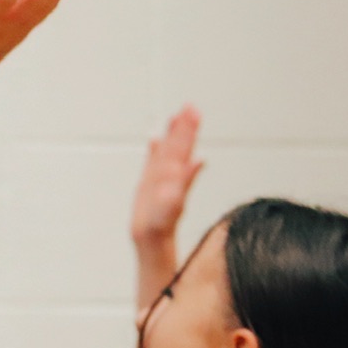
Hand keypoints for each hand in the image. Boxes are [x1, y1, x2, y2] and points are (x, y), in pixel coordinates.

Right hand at [132, 105, 203, 251]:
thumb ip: (185, 181)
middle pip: (177, 146)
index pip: (182, 147)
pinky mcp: (149, 186)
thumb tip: (198, 161)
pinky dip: (155, 151)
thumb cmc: (161, 226)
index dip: (186, 130)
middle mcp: (170, 175)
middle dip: (183, 128)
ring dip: (172, 135)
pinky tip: (155, 141)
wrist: (151, 240)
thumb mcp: (173, 205)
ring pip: (167, 152)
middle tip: (189, 107)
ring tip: (176, 117)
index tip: (191, 112)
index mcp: (175, 175)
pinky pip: (153, 163)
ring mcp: (160, 179)